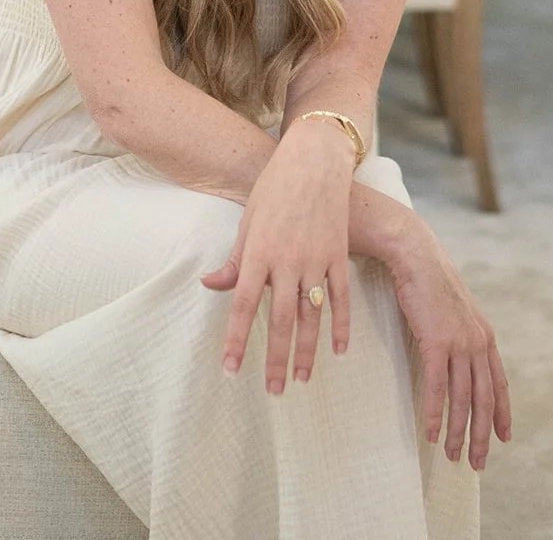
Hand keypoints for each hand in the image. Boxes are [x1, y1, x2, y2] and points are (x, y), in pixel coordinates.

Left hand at [199, 122, 355, 393]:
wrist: (313, 161)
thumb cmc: (273, 188)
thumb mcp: (248, 221)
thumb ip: (235, 260)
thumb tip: (211, 286)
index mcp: (259, 252)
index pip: (244, 305)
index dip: (238, 340)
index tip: (232, 370)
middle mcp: (287, 260)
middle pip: (281, 319)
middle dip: (276, 359)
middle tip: (274, 391)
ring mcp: (316, 258)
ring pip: (313, 316)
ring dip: (308, 352)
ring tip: (302, 380)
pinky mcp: (338, 254)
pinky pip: (341, 297)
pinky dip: (342, 325)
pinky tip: (338, 350)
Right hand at [389, 219, 511, 471]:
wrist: (416, 254)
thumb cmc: (430, 279)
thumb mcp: (455, 309)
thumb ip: (462, 333)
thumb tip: (459, 353)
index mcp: (484, 336)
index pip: (499, 384)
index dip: (503, 413)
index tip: (504, 438)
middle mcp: (477, 342)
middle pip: (484, 400)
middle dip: (483, 435)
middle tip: (478, 463)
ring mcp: (458, 343)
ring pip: (462, 399)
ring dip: (458, 432)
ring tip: (452, 455)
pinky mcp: (436, 342)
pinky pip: (436, 387)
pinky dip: (434, 413)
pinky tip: (430, 432)